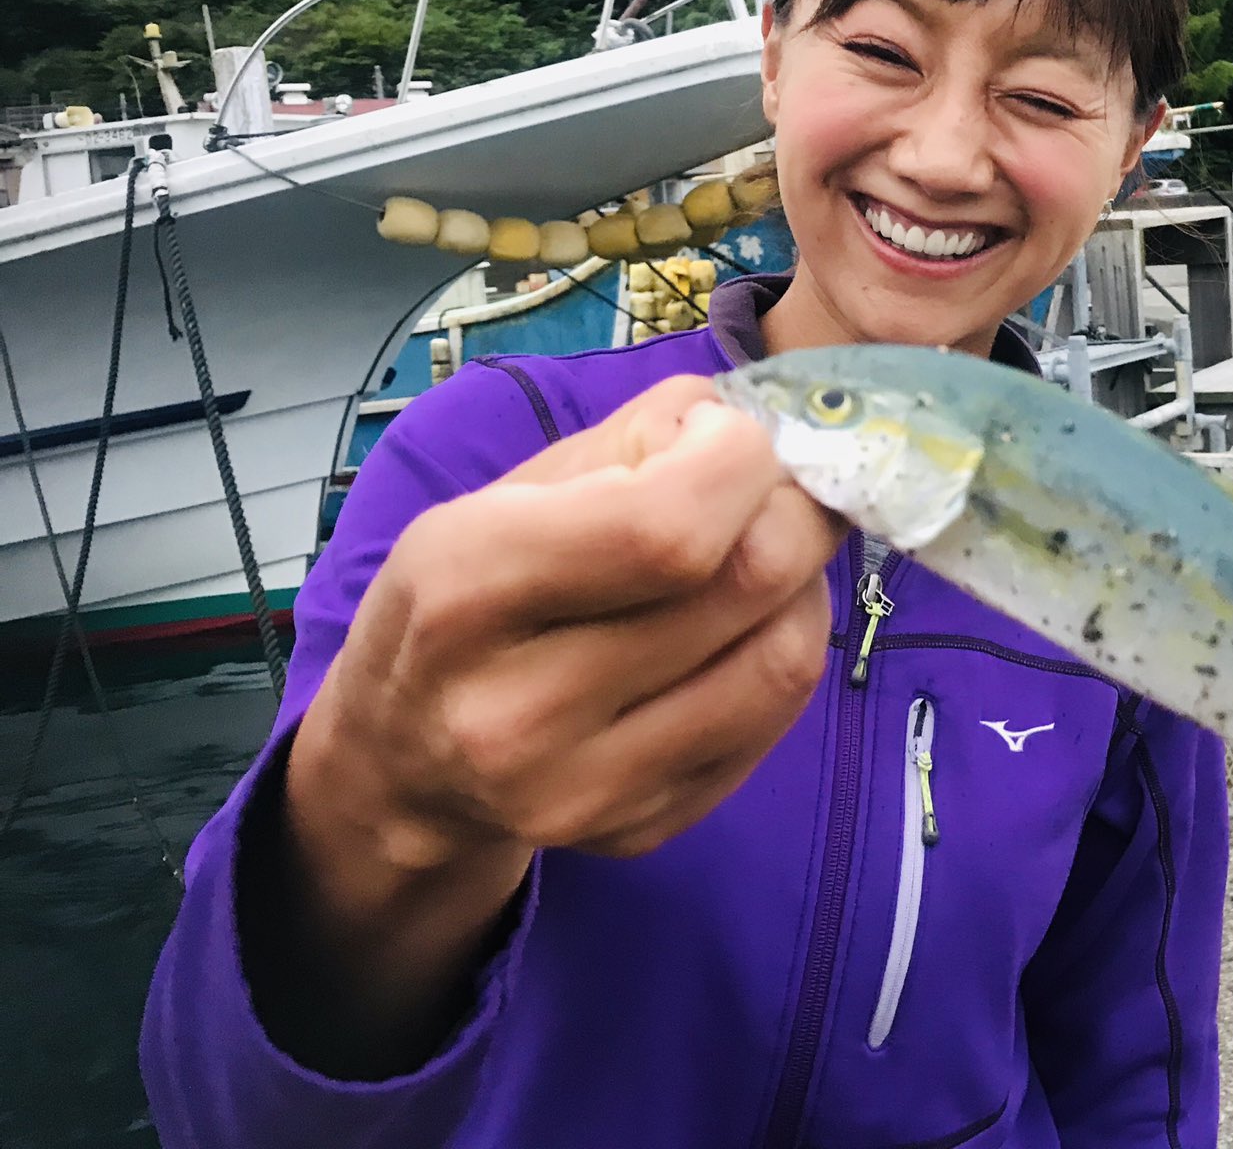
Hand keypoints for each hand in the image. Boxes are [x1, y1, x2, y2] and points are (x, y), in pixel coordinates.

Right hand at [262, 377, 842, 1071]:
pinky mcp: (643, 831)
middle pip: (745, 582)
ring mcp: (584, 790)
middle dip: (796, 507)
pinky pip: (776, 720)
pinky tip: (752, 622)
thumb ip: (633, 439)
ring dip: (808, 582)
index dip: (738, 461)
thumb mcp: (505, 493)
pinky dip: (787, 647)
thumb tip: (749, 425)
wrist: (401, 767)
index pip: (667, 526)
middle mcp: (517, 710)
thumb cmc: (465, 597)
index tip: (731, 436)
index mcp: (466, 588)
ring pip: (783, 658)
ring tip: (773, 551)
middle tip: (785, 484)